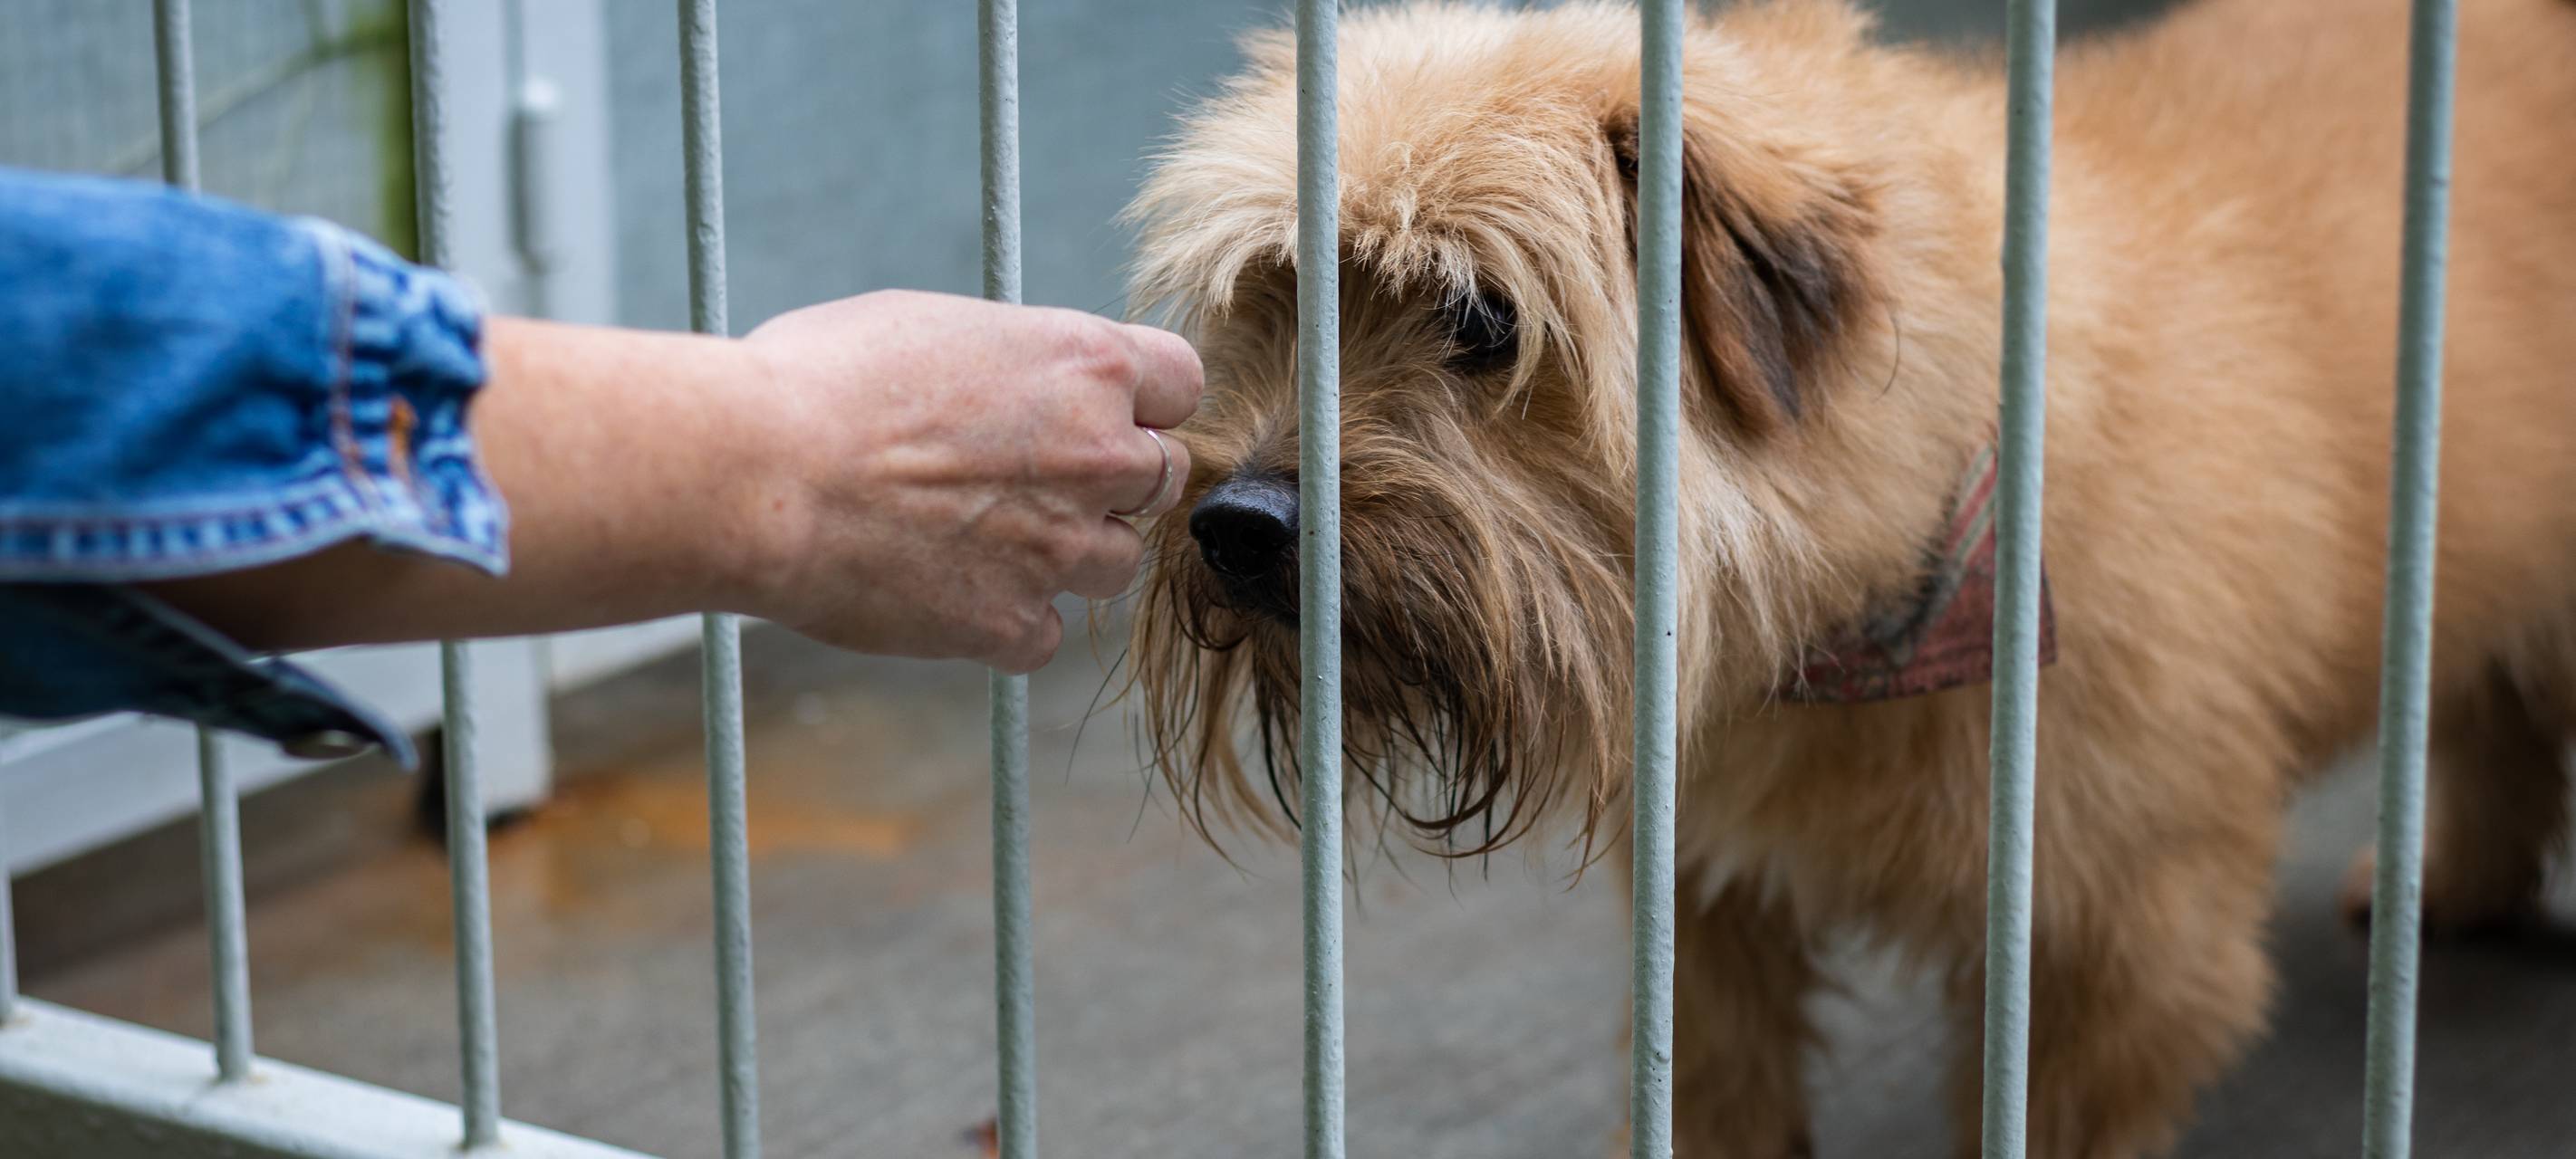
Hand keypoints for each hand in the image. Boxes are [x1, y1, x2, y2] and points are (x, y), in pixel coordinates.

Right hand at [737, 290, 1200, 671]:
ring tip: (975, 535)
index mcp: (1086, 363)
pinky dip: (1004, 622)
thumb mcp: (933, 327)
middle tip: (1028, 480)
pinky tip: (943, 593)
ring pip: (1114, 563)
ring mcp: (1063, 548)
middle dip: (1107, 480)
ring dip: (1064, 555)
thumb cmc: (819, 381)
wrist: (757, 474)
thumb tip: (1020, 383)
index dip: (1141, 401)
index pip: (1181, 383)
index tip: (1104, 413)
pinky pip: (1044, 634)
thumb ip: (1013, 364)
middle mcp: (1099, 455)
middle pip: (1159, 477)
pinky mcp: (1013, 624)